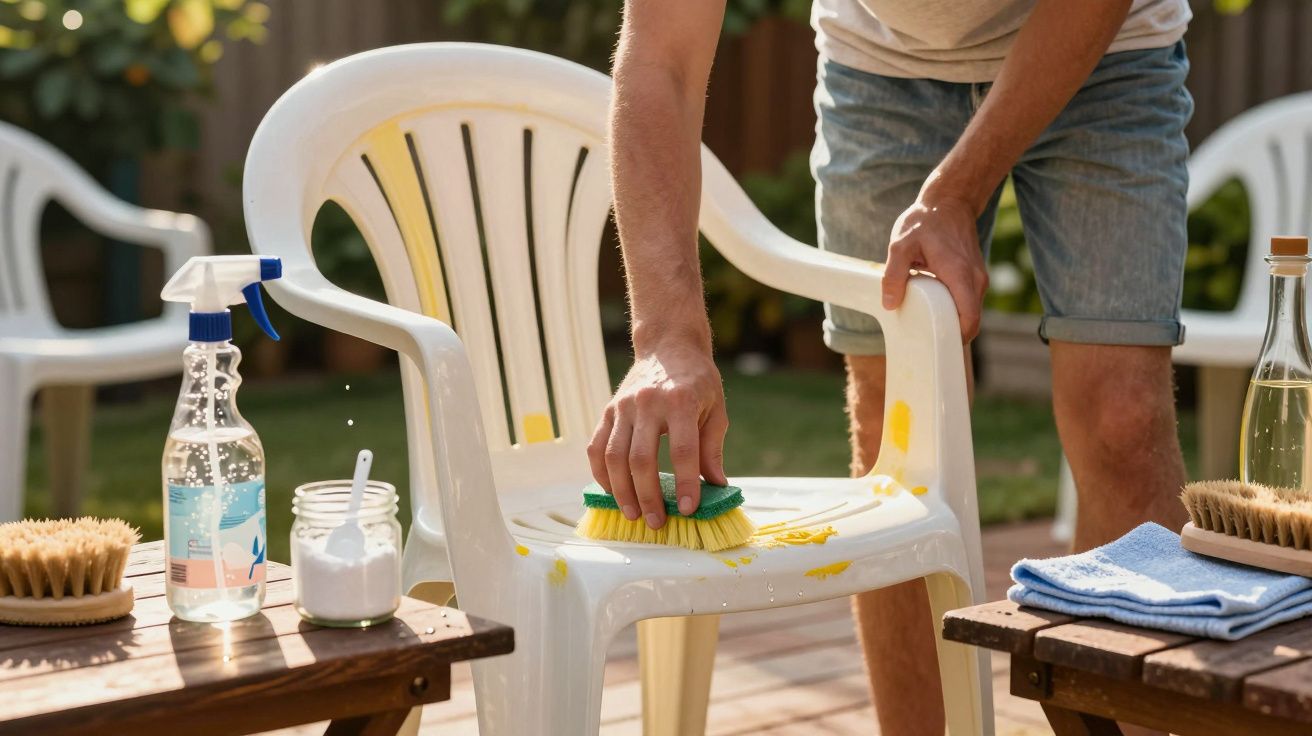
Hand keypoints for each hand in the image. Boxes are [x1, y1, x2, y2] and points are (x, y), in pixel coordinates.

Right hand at [587, 342, 729, 529]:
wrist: (669, 345)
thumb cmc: (698, 381)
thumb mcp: (716, 409)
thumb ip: (712, 448)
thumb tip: (716, 486)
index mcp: (681, 401)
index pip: (682, 450)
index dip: (685, 483)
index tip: (688, 509)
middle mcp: (649, 403)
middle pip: (642, 458)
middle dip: (648, 496)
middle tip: (656, 522)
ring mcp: (624, 406)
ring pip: (614, 456)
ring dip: (621, 491)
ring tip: (632, 514)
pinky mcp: (608, 410)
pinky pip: (597, 447)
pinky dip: (601, 473)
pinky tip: (612, 492)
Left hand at [881, 193, 987, 340]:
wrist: (949, 201)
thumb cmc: (924, 222)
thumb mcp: (900, 245)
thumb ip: (893, 275)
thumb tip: (890, 304)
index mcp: (959, 275)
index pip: (970, 319)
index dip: (956, 338)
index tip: (936, 346)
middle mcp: (975, 280)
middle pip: (970, 320)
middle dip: (949, 332)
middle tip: (923, 337)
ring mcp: (978, 278)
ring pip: (968, 311)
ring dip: (949, 318)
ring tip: (924, 319)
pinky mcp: (974, 276)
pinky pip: (966, 301)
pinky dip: (952, 306)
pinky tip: (931, 303)